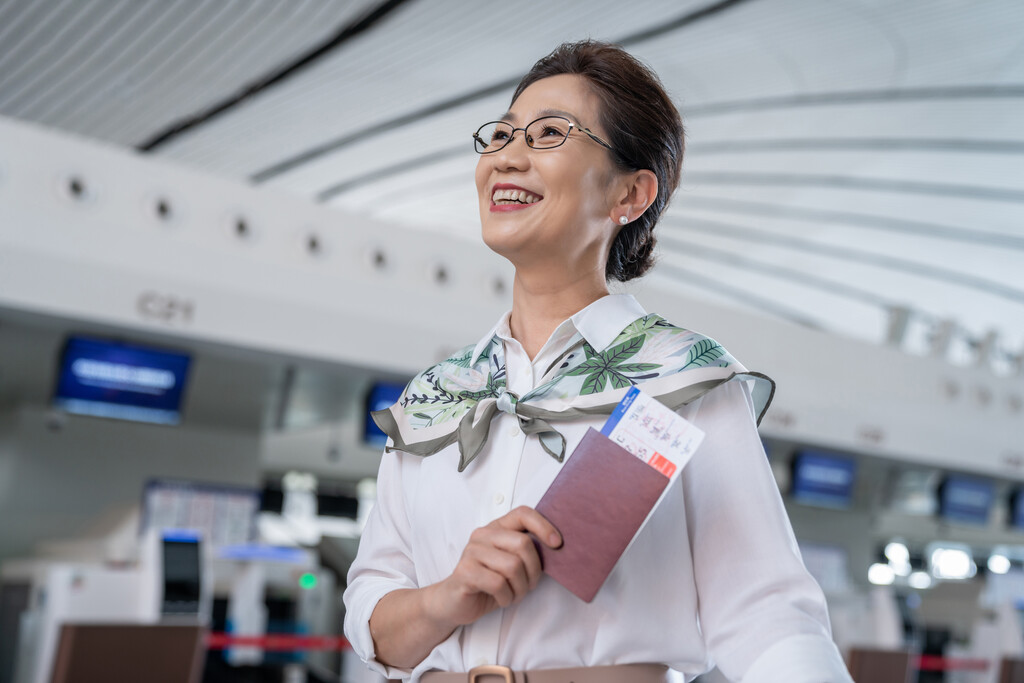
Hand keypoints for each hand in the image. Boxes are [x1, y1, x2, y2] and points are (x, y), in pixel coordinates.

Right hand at [425, 506, 561, 627]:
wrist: (453, 603)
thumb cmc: (487, 583)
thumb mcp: (510, 563)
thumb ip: (526, 552)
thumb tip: (556, 546)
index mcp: (496, 528)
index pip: (523, 513)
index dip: (543, 526)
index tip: (557, 544)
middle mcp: (483, 535)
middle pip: (523, 544)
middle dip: (534, 571)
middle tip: (529, 586)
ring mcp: (472, 552)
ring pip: (513, 566)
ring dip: (520, 589)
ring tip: (513, 595)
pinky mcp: (465, 571)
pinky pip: (499, 583)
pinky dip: (507, 597)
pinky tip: (501, 599)